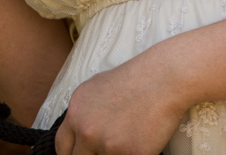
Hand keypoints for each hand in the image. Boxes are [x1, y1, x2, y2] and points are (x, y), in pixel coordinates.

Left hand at [53, 52, 186, 154]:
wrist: (163, 78)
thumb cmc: (133, 79)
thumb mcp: (95, 88)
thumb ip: (82, 113)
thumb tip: (78, 132)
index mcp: (75, 113)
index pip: (62, 147)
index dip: (71, 154)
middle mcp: (86, 130)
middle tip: (106, 150)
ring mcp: (107, 144)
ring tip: (126, 139)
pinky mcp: (130, 154)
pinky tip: (141, 142)